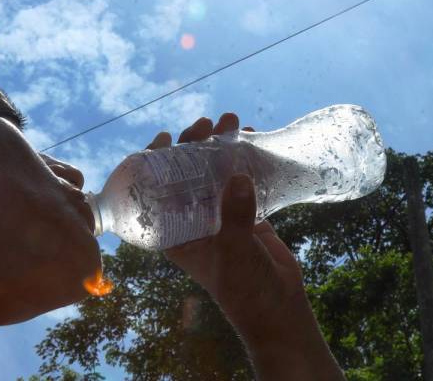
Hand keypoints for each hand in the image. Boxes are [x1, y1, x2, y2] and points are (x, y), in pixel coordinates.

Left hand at [147, 114, 342, 378]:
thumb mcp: (235, 252)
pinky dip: (245, 158)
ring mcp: (220, 215)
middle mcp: (193, 220)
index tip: (165, 137)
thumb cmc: (244, 289)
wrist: (278, 309)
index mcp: (176, 233)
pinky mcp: (246, 213)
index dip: (154, 162)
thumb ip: (235, 216)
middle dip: (193, 145)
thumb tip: (237, 175)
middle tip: (206, 124)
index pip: (155, 191)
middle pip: (185, 174)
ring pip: (214, 172)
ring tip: (232, 121)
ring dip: (220, 146)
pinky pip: (240, 179)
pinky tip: (253, 136)